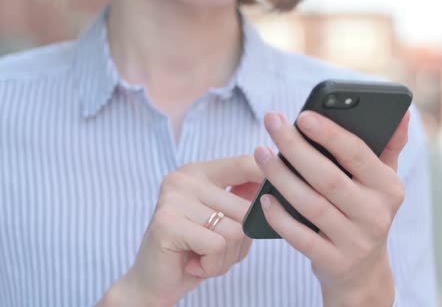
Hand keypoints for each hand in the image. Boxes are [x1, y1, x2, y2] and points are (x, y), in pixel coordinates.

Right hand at [99, 156, 263, 306]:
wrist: (155, 284)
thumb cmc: (196, 251)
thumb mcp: (226, 221)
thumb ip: (245, 201)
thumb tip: (276, 185)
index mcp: (200, 172)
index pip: (244, 163)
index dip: (269, 176)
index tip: (280, 191)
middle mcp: (184, 179)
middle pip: (246, 208)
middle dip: (241, 242)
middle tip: (214, 251)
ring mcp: (173, 198)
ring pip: (235, 230)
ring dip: (226, 257)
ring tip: (202, 258)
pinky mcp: (167, 223)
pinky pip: (217, 245)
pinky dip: (212, 265)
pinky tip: (193, 264)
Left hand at [254, 111, 409, 306]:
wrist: (363, 272)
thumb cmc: (366, 212)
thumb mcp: (383, 183)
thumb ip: (389, 148)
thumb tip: (402, 115)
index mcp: (388, 188)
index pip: (358, 155)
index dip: (330, 134)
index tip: (303, 115)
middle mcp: (375, 215)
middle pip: (328, 178)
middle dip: (296, 148)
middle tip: (272, 122)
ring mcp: (354, 241)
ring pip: (311, 205)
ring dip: (281, 177)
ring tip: (261, 153)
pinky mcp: (333, 262)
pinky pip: (300, 237)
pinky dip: (280, 218)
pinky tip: (264, 199)